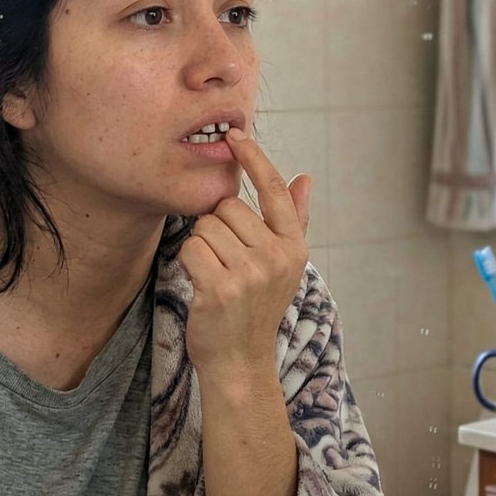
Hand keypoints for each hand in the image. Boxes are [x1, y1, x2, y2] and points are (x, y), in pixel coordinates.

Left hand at [180, 127, 312, 385]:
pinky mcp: (221, 288)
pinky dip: (189, 264)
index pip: (274, 190)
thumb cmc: (255, 309)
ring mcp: (251, 274)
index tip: (236, 133)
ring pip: (206, 228)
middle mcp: (277, 257)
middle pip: (228, 208)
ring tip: (216, 276)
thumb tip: (306, 178)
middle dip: (217, 228)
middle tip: (226, 261)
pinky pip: (192, 249)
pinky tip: (202, 285)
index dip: (254, 158)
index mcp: (294, 247)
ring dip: (202, 247)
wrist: (240, 362)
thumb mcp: (283, 265)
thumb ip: (294, 220)